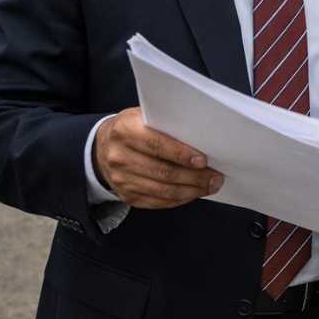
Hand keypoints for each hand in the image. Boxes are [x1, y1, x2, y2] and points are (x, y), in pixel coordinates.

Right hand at [93, 108, 221, 208]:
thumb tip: (203, 138)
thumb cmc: (134, 128)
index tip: (204, 161)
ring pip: (163, 191)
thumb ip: (167, 124)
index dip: (182, 155)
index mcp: (125, 130)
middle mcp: (120, 156)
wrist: (103, 146)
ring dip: (191, 191)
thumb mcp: (144, 116)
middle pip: (163, 172)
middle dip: (194, 177)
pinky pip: (157, 202)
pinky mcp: (125, 195)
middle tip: (216, 177)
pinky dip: (179, 199)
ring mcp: (120, 179)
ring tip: (210, 186)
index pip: (157, 145)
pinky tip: (193, 193)